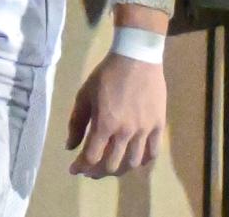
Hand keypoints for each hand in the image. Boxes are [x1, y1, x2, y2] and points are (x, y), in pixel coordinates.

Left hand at [66, 53, 166, 177]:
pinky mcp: (158, 127)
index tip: (74, 169)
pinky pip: (152, 153)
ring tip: (110, 167)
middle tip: (91, 170)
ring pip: (132, 164)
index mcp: (105, 123)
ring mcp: (144, 131)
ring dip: (119, 170)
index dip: (81, 167)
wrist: (136, 58)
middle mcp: (125, 132)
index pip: (91, 157)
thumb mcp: (84, 94)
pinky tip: (133, 160)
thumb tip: (70, 147)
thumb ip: (76, 122)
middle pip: (112, 165)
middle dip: (97, 171)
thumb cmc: (107, 74)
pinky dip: (142, 162)